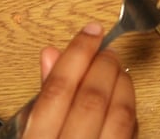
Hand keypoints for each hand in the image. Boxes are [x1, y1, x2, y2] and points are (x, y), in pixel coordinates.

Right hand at [20, 23, 136, 138]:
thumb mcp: (28, 131)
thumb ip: (42, 97)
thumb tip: (51, 54)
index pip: (57, 90)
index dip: (77, 54)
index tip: (91, 31)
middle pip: (91, 100)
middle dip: (103, 65)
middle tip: (105, 50)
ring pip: (120, 115)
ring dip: (122, 83)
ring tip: (116, 69)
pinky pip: (131, 132)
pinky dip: (128, 109)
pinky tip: (121, 98)